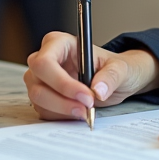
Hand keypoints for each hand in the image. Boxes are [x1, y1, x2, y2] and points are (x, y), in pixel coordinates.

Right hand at [24, 32, 158, 120]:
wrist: (115, 82)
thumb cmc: (114, 68)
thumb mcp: (121, 68)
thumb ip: (111, 76)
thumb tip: (98, 90)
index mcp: (60, 43)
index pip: (46, 61)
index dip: (62, 82)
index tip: (86, 96)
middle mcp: (46, 58)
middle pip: (37, 81)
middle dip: (61, 99)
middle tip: (87, 108)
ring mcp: (41, 78)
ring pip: (38, 98)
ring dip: (62, 109)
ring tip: (85, 111)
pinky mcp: (43, 96)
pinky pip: (43, 110)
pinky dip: (60, 116)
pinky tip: (77, 112)